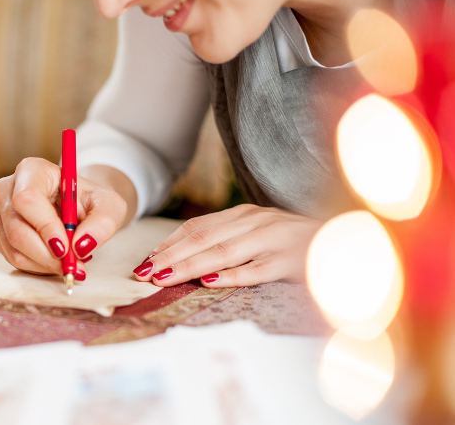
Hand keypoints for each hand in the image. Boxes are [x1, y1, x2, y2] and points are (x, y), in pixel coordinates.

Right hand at [0, 158, 129, 275]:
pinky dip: (38, 266)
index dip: (44, 226)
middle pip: (17, 229)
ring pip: (14, 248)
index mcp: (32, 170)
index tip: (66, 247)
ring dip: (45, 263)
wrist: (76, 206)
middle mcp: (8, 189)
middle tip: (74, 265)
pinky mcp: (0, 234)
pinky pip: (14, 258)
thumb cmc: (89, 201)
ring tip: (71, 262)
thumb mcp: (109, 205)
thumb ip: (103, 222)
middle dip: (47, 254)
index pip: (27, 199)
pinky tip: (57, 259)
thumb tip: (81, 246)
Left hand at [132, 204, 321, 287]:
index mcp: (246, 215)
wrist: (353, 237)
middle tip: (144, 274)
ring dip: (190, 266)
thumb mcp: (261, 235)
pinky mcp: (294, 259)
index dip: (169, 244)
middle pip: (203, 239)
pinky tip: (211, 282)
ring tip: (164, 278)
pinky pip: (260, 268)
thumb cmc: (299, 243)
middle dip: (170, 257)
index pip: (198, 228)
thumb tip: (187, 261)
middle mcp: (257, 222)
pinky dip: (234, 275)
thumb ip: (229, 242)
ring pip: (224, 251)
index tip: (145, 262)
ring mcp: (276, 238)